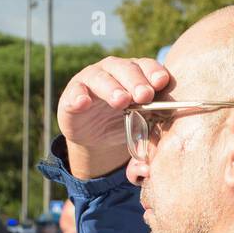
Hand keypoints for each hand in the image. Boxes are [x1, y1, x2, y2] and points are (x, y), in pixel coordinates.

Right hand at [57, 56, 170, 179]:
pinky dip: (79, 96)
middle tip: (144, 96)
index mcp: (135, 75)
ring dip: (112, 88)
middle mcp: (114, 71)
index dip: (153, 72)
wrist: (96, 136)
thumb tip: (151, 165)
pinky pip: (75, 92)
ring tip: (120, 101)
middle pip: (126, 69)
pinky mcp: (72, 95)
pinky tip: (84, 102)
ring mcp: (92, 80)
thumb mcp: (140, 129)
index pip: (146, 67)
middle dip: (136, 81)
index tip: (161, 83)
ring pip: (101, 77)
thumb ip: (149, 139)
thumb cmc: (124, 124)